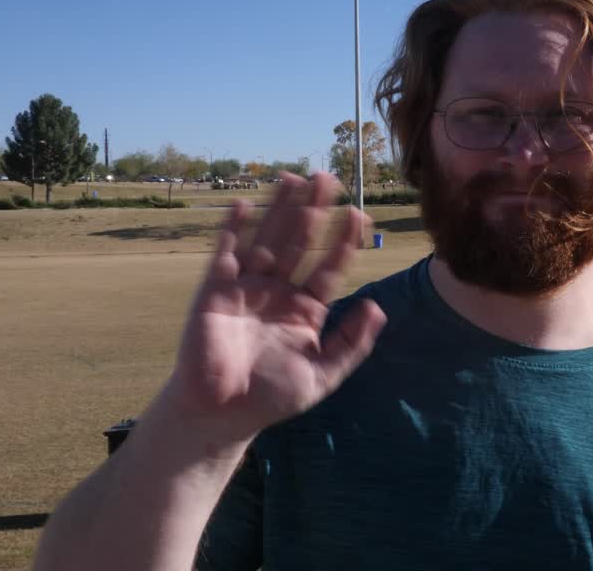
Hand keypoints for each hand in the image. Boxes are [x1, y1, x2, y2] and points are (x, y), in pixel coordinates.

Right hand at [164, 172, 385, 444]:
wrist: (220, 415)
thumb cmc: (271, 398)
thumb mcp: (322, 374)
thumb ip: (351, 343)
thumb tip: (378, 308)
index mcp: (305, 309)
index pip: (329, 266)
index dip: (344, 241)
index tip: (360, 215)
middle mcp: (278, 291)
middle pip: (299, 242)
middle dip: (313, 210)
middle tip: (328, 178)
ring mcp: (247, 288)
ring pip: (267, 238)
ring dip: (280, 208)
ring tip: (295, 177)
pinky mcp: (215, 290)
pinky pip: (226, 253)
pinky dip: (234, 228)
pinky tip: (246, 204)